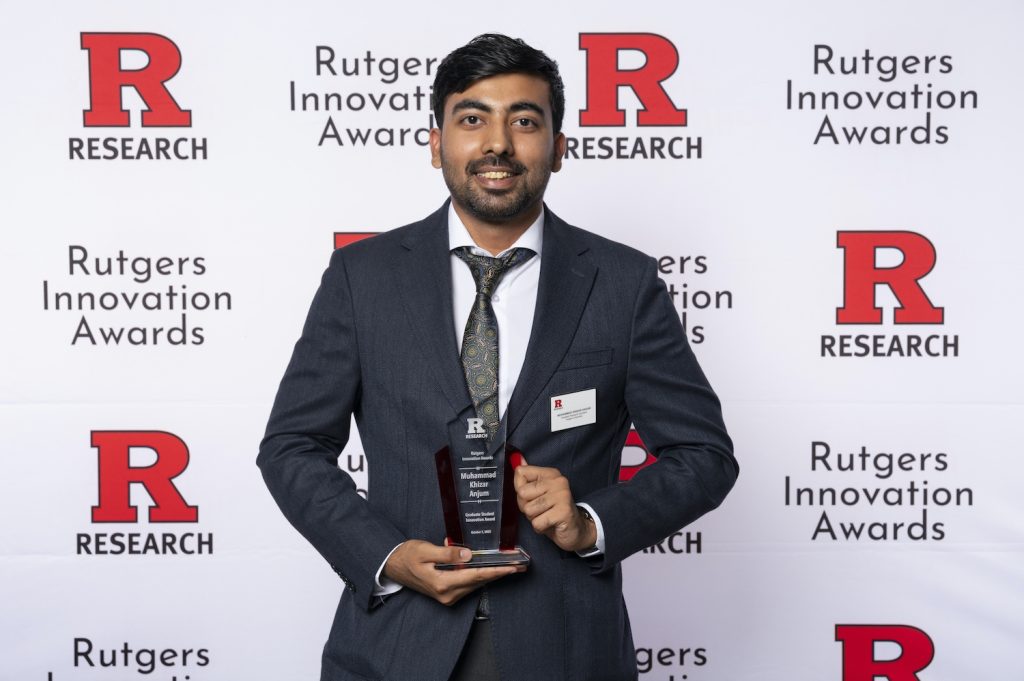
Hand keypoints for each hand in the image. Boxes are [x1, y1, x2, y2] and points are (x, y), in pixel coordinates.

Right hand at [383, 540, 522, 605]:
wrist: (391, 566)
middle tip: (519, 565)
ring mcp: (447, 596)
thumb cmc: (405, 556)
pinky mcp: (446, 594)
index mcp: (442, 583)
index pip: (475, 576)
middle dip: (499, 573)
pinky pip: (468, 584)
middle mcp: (447, 594)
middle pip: (479, 582)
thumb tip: (467, 554)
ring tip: (509, 566)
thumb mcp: (424, 550)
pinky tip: (490, 569)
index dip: (496, 571)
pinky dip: (480, 577)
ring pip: (475, 584)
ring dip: (492, 575)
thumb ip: (447, 553)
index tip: (512, 567)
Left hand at [513, 459, 596, 552]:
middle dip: (526, 506)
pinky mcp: (564, 511)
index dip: (520, 489)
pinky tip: (550, 524)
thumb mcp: (538, 493)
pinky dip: (540, 528)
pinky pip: (537, 522)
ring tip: (546, 516)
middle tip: (540, 510)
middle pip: (522, 492)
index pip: (520, 472)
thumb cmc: (553, 511)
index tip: (532, 496)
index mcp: (550, 473)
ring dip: (534, 518)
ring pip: (528, 509)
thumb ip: (527, 478)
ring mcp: (562, 495)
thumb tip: (517, 459)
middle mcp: (558, 481)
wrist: (576, 529)